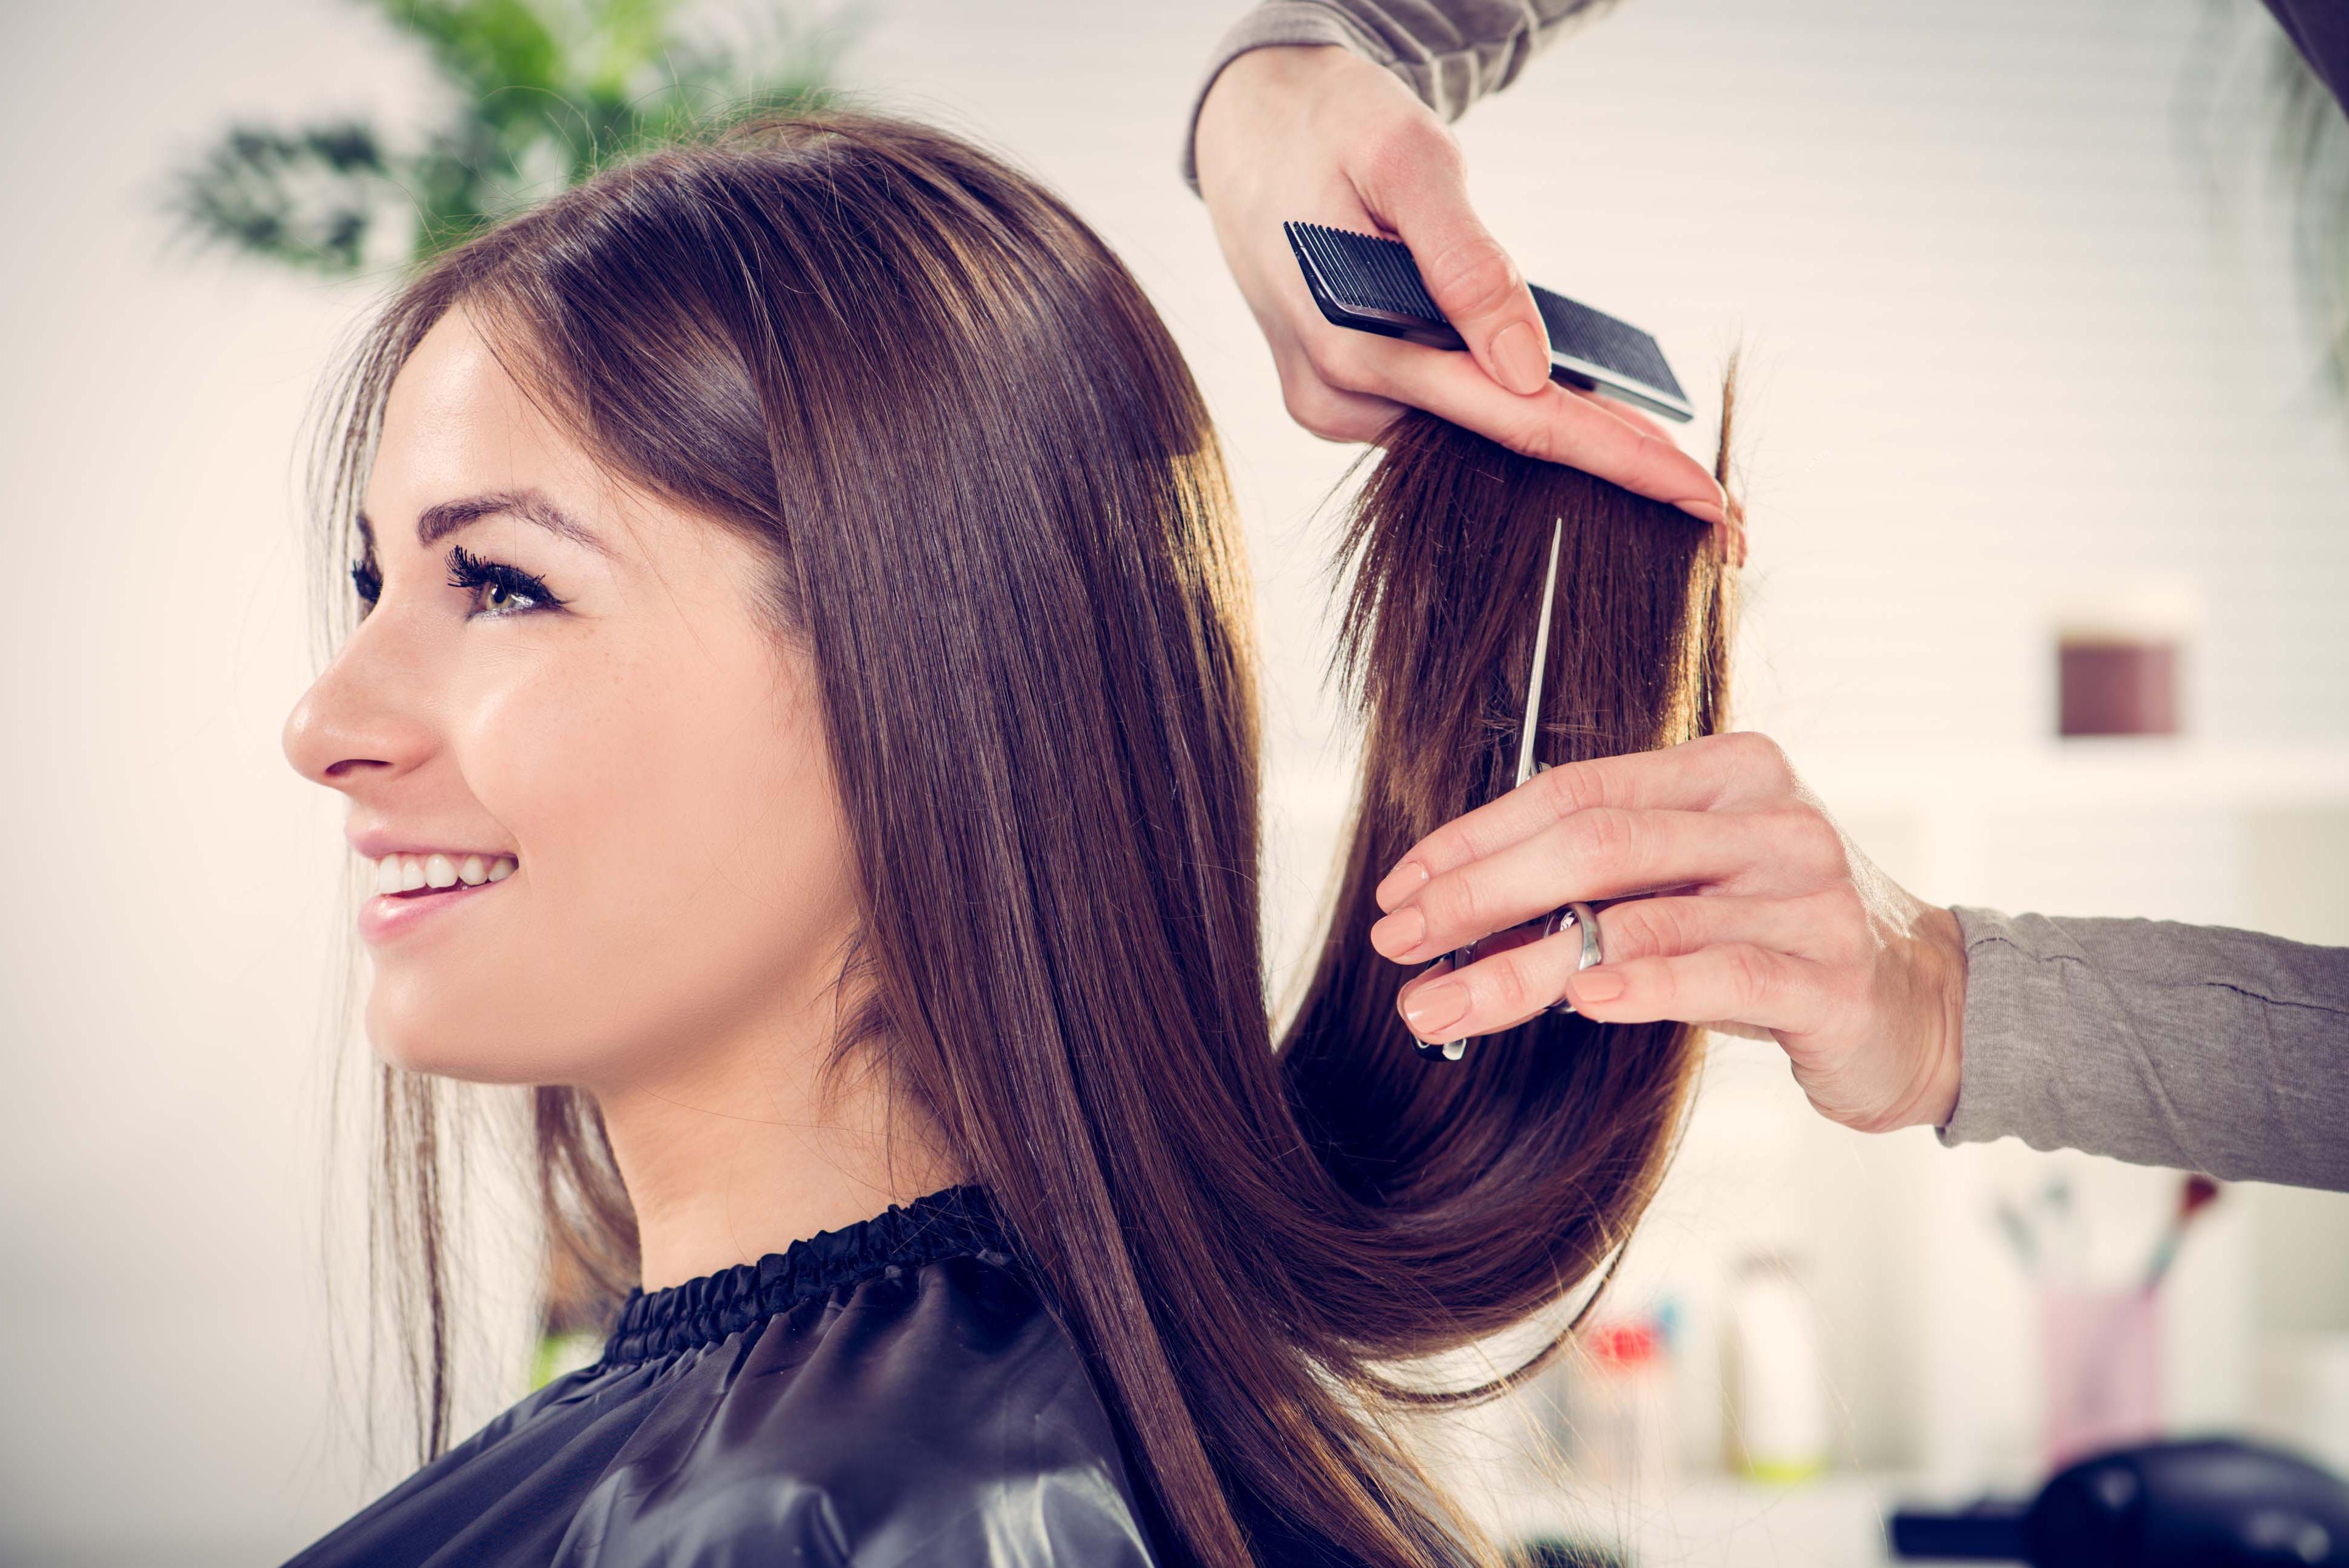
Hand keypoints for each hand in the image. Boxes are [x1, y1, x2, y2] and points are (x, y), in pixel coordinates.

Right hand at [1192, 44, 1728, 530]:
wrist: (1246, 128)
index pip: (1510, 418)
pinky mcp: (1341, 396)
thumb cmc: (1328, 126)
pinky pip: (1443, 410)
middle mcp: (1337, 398)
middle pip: (1500, 442)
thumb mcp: (1403, 159)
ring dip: (1560, 436)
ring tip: (1659, 453)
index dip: (1615, 456)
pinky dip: (1507, 406)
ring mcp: (1335, 406)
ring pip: (1471, 432)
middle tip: (1719, 512)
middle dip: (1611, 467)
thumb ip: (1466, 263)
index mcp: (1347, 347)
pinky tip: (1570, 404)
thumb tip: (1529, 369)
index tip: (1704, 495)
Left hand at [1362, 732, 1968, 1134]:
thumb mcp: (1694, 886)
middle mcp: (1770, 819)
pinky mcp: (1833, 976)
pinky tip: (1576, 1003)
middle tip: (1396, 943)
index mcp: (1728, 773)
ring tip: (1438, 1005)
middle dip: (1479, 895)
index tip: (1401, 886)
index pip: (1576, 790)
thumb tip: (1456, 904)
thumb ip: (1604, 877)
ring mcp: (1810, 892)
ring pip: (1638, 921)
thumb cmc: (1779, 940)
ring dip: (1520, 968)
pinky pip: (1719, 972)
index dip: (1477, 838)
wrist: (1931, 1007)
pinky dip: (1639, 986)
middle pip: (1597, 844)